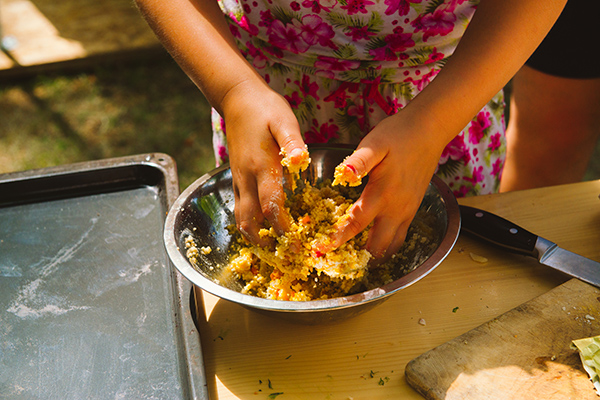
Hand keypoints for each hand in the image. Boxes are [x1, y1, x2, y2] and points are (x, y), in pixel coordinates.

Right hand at [221, 81, 306, 246]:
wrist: (237, 99)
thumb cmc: (265, 108)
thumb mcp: (284, 119)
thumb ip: (292, 141)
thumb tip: (300, 160)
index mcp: (262, 166)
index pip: (269, 206)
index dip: (281, 227)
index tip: (295, 242)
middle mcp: (246, 177)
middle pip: (249, 221)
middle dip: (265, 240)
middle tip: (284, 253)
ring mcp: (238, 179)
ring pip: (241, 217)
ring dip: (255, 235)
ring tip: (274, 246)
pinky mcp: (236, 177)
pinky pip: (239, 207)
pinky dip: (250, 222)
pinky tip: (264, 225)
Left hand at [314, 112, 445, 261]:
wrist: (429, 131)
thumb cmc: (398, 135)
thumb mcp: (374, 143)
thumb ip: (359, 162)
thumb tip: (343, 174)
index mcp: (383, 194)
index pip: (357, 224)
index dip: (339, 239)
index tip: (323, 249)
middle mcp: (397, 208)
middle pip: (378, 245)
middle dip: (359, 257)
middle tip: (339, 262)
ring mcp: (408, 211)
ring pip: (392, 245)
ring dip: (375, 255)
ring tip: (356, 260)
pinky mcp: (413, 209)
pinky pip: (400, 236)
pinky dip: (386, 246)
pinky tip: (375, 244)